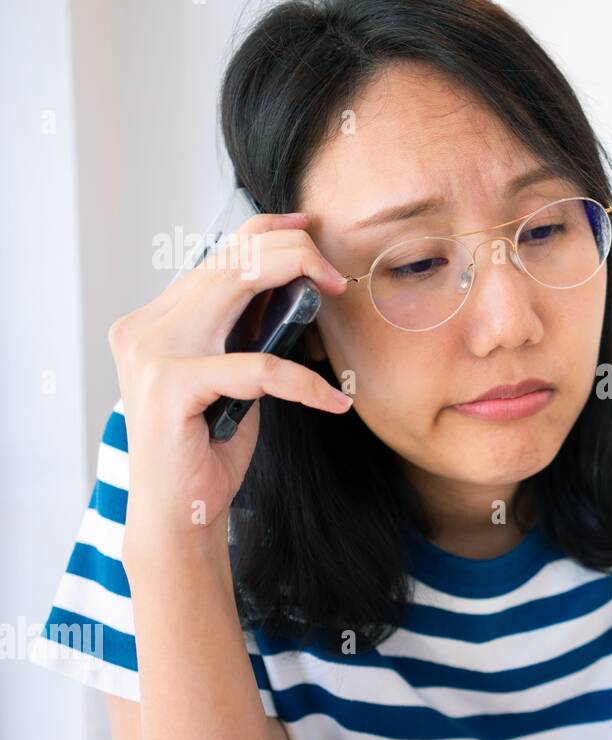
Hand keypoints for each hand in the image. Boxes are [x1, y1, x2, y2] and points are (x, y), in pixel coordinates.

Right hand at [109, 211, 352, 548]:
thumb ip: (246, 333)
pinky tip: (331, 400)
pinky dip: (302, 381)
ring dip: (297, 281)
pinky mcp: (170, 385)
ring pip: (235, 287)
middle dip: (292, 252)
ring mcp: (151, 352)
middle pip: (229, 260)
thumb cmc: (211, 446)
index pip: (214, 254)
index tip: (308, 227)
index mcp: (156, 319)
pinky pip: (256, 366)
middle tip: (338, 275)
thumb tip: (300, 290)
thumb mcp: (233, 377)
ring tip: (338, 296)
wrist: (180, 512)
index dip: (264, 230)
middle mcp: (145, 326)